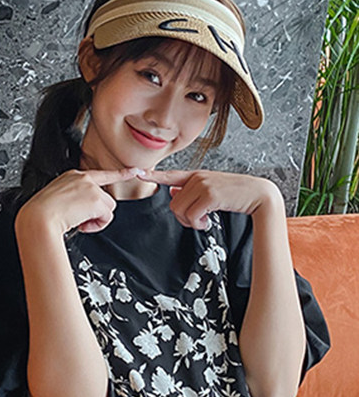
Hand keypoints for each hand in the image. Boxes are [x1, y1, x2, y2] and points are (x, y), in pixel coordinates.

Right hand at [17, 167, 142, 236]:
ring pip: (108, 208)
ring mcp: (90, 188)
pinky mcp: (96, 200)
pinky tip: (82, 224)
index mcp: (72, 176)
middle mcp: (83, 179)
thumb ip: (73, 199)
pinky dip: (97, 225)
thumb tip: (82, 212)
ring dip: (96, 220)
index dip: (120, 174)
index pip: (101, 174)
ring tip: (79, 222)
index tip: (135, 170)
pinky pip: (107, 217)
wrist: (39, 218)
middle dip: (97, 213)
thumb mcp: (56, 199)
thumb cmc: (41, 213)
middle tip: (80, 220)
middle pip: (105, 198)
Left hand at [143, 169, 282, 228]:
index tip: (138, 173)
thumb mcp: (212, 190)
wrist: (259, 195)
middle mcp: (197, 177)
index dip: (153, 176)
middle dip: (183, 217)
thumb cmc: (236, 195)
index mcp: (196, 176)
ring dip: (191, 222)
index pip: (171, 176)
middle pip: (173, 204)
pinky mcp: (210, 194)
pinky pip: (192, 215)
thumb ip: (192, 191)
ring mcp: (203, 184)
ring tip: (205, 220)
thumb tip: (173, 194)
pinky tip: (208, 222)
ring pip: (180, 210)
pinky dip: (198, 224)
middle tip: (198, 221)